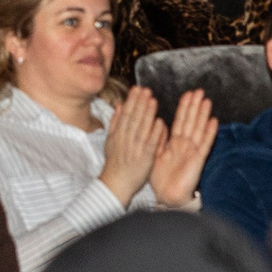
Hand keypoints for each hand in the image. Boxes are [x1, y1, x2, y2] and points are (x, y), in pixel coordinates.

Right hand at [99, 86, 165, 204]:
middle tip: (146, 90)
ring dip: (148, 114)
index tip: (137, 88)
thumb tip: (119, 104)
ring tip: (153, 100)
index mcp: (118, 134)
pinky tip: (160, 122)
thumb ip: (115, 121)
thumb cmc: (114, 162)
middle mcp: (126, 139)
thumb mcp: (111, 140)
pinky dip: (155, 133)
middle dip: (140, 103)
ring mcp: (136, 148)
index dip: (132, 100)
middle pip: (134, 118)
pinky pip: (151, 143)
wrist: (117, 183)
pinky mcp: (145, 158)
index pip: (126, 114)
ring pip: (142, 128)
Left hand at [147, 89, 216, 207]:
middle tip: (199, 91)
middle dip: (195, 106)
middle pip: (191, 122)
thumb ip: (158, 139)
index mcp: (174, 143)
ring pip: (199, 129)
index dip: (184, 108)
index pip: (181, 121)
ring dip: (203, 115)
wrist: (166, 197)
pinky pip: (204, 145)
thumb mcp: (155, 154)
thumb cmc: (161, 179)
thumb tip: (157, 122)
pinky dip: (209, 133)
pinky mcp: (198, 160)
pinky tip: (213, 121)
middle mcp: (185, 145)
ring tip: (207, 101)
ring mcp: (193, 152)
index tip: (188, 94)